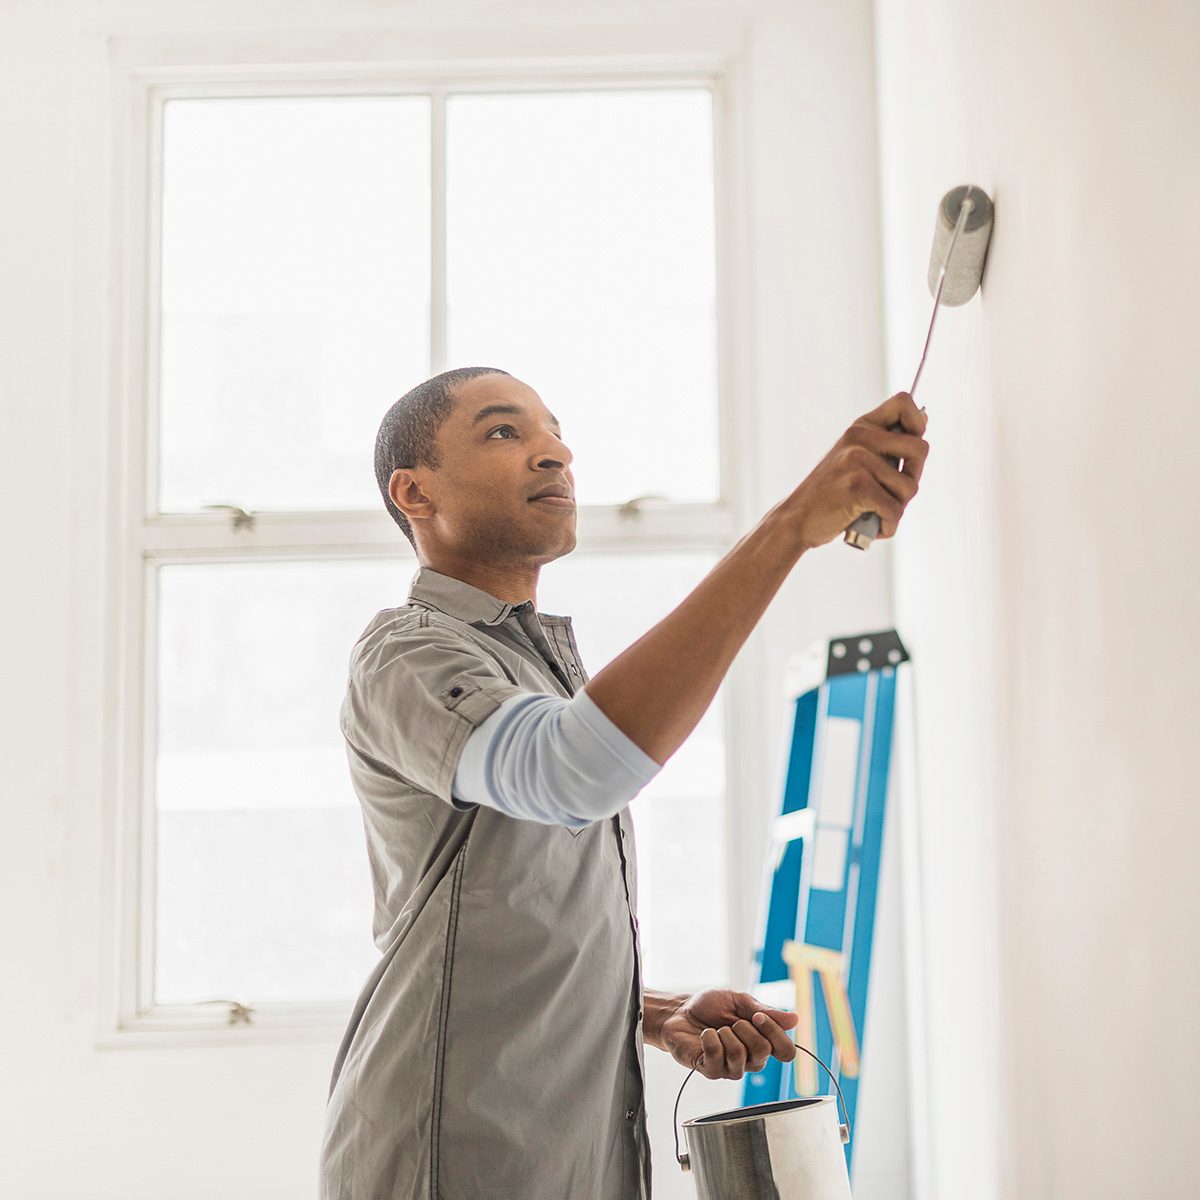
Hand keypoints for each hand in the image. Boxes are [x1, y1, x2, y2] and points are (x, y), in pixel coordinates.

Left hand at [658, 988, 798, 1080]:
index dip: (775, 1033)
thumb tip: (794, 1019)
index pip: (787, 1052)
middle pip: (764, 1051)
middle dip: (745, 1028)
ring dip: (725, 1033)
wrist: (680, 1011)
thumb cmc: (711, 1006)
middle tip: (732, 1021)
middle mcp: (751, 1060)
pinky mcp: (711, 1071)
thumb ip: (766, 1011)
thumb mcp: (740, 1001)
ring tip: (716, 1029)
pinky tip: (704, 1036)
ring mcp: (731, 1068)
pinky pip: (716, 1055)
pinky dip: (708, 1037)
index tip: (757, 1015)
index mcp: (762, 1042)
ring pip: (739, 1055)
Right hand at [780, 391, 929, 550]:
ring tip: (872, 513)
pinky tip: (870, 527)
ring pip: (909, 487)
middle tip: (891, 494)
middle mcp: (859, 438)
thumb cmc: (831, 494)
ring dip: (896, 509)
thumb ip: (886, 442)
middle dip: (913, 478)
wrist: (796, 519)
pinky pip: (894, 510)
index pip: (904, 402)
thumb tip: (924, 420)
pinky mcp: (858, 486)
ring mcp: (858, 460)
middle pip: (921, 449)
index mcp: (861, 427)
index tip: (908, 451)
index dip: (918, 424)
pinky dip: (887, 526)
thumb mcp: (854, 458)